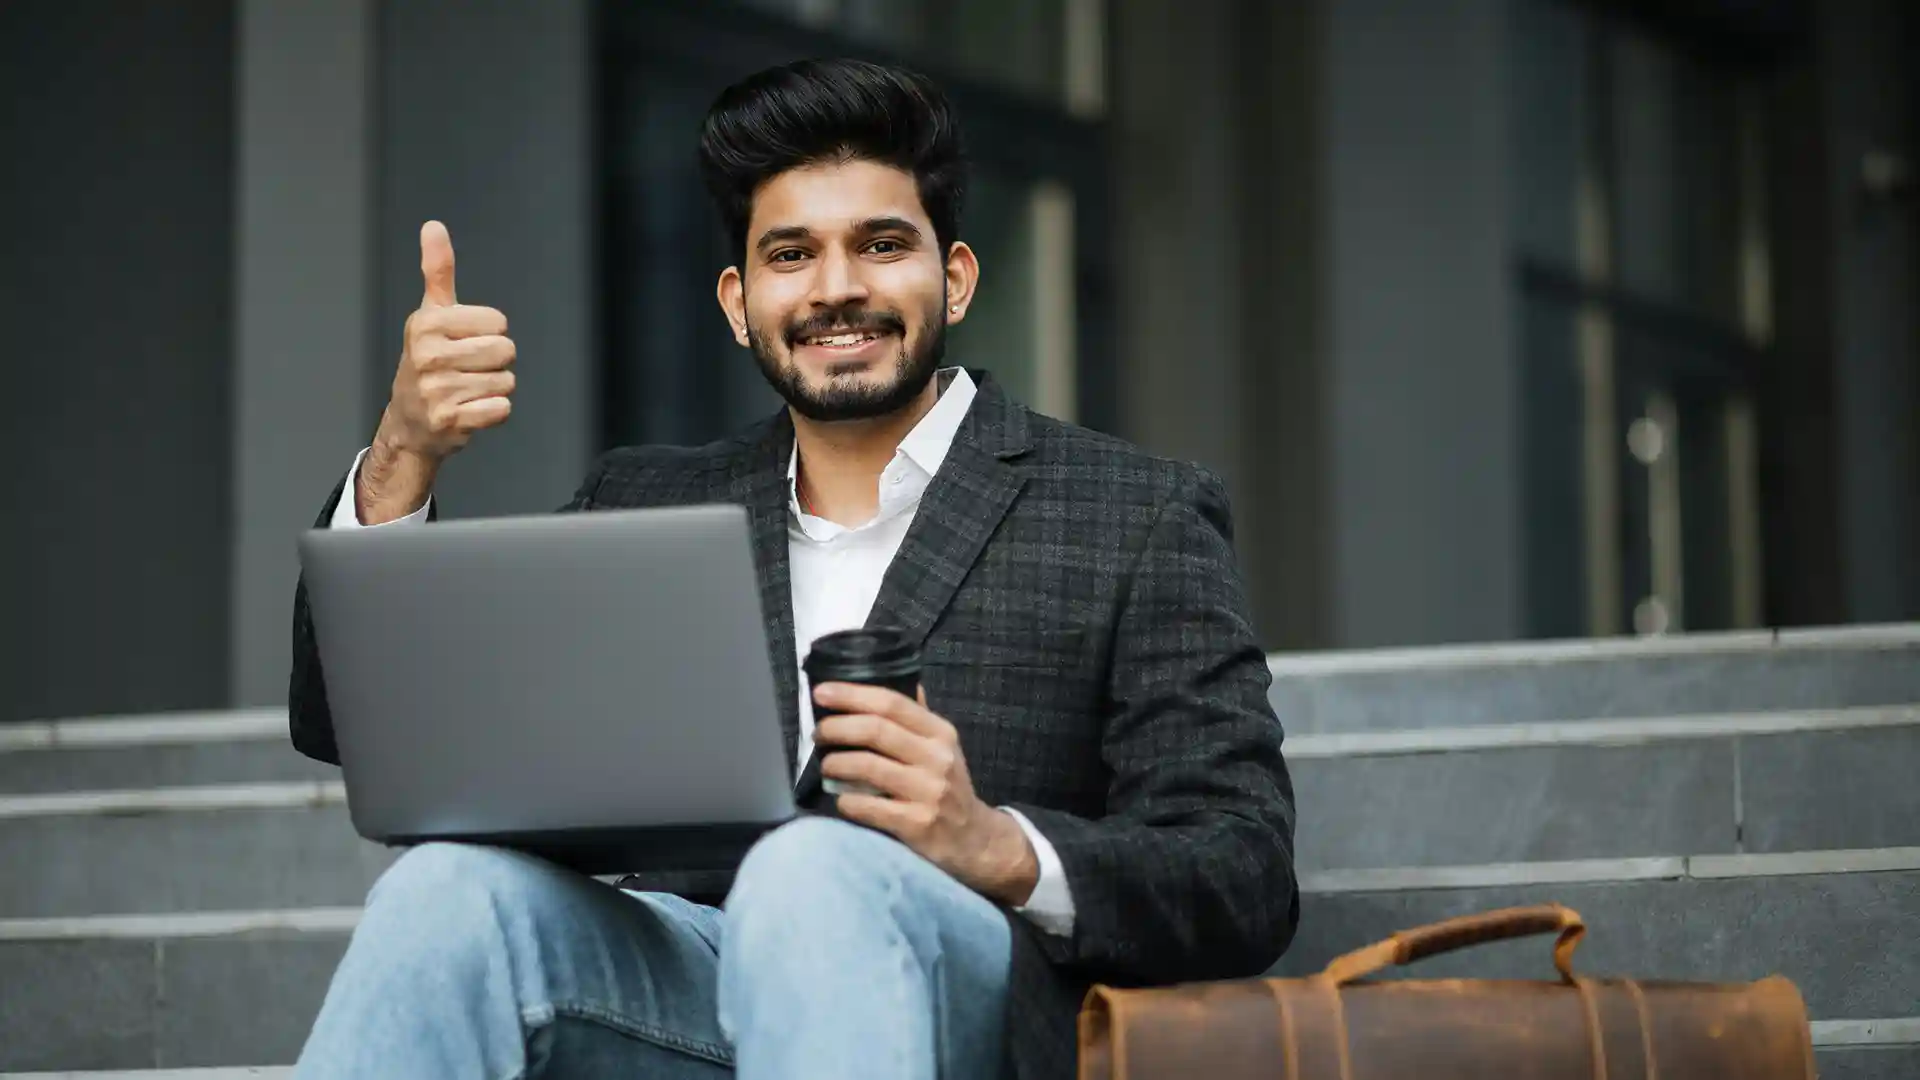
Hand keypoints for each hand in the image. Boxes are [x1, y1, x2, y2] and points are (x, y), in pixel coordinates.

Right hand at [358, 221, 515, 522]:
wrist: (409, 423)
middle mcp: (429, 355)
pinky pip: (501, 408)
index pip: (498, 322)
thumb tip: (434, 226)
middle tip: (467, 370)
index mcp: (427, 323)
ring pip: (506, 381)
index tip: (464, 343)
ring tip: (466, 390)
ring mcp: (438, 390)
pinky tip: (470, 410)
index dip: (490, 333)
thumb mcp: (430, 314)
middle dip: (495, 362)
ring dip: (493, 388)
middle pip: (505, 350)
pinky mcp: (450, 420)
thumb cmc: (427, 363)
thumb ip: (437, 271)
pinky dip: (493, 412)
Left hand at [813, 682, 1039, 906]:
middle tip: (818, 734)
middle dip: (837, 728)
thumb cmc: (949, 788)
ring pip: (868, 766)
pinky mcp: (917, 824)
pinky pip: (868, 807)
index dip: (852, 694)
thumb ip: (918, 717)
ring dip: (836, 763)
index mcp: (940, 733)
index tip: (821, 692)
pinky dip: (846, 800)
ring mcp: (928, 791)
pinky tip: (841, 798)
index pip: (892, 703)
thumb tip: (895, 678)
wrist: (975, 840)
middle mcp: (937, 758)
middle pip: (876, 730)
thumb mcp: (943, 748)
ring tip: (826, 765)